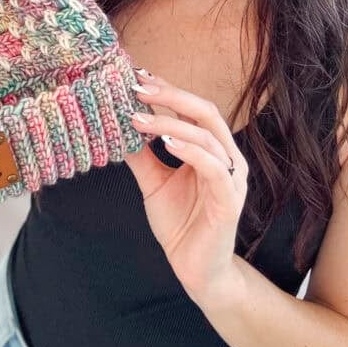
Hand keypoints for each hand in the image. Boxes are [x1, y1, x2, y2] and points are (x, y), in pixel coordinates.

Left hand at [124, 69, 248, 307]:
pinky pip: (214, 168)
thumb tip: (115, 126)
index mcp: (211, 148)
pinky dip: (190, 151)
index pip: (192, 108)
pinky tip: (166, 144)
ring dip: (170, 123)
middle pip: (205, 111)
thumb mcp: (153, 182)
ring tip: (138, 118)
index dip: (167, 89)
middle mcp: (226, 157)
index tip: (138, 75)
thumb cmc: (180, 223)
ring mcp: (232, 178)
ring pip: (207, 136)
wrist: (196, 271)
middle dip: (171, 95)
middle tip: (137, 87)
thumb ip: (141, 155)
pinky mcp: (230, 201)